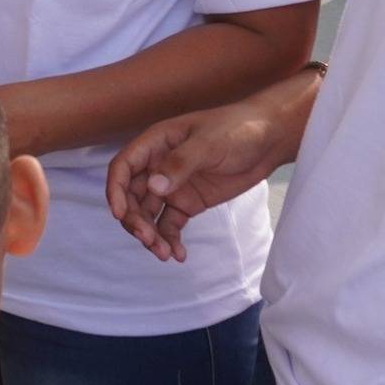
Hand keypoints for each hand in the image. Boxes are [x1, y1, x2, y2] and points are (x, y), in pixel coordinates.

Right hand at [106, 97, 295, 262]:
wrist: (268, 141)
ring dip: (151, 234)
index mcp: (155, 144)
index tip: (119, 214)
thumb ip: (180, 163)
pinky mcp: (189, 202)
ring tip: (165, 254)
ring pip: (149, 214)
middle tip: (148, 240)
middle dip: (135, 220)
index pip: (124, 167)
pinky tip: (178, 255)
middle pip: (132, 196)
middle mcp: (158, 166)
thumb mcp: (208, 143)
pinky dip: (170, 239)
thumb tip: (155, 187)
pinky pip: (171, 224)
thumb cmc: (237, 129)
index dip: (116, 190)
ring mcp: (173, 186)